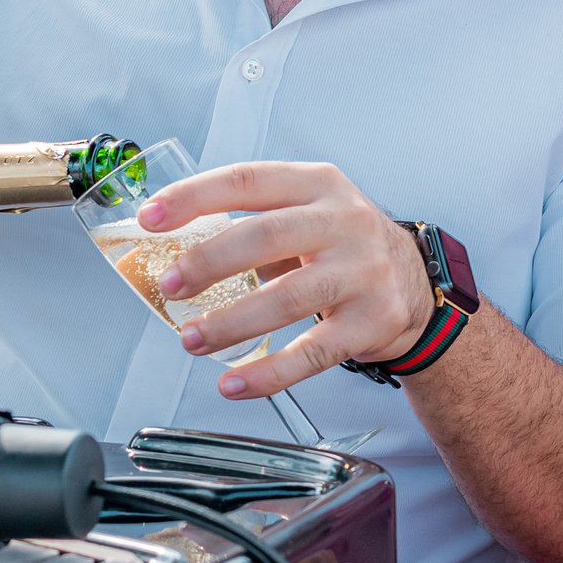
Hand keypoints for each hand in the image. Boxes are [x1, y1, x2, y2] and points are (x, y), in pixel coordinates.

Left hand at [140, 161, 435, 398]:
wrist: (412, 284)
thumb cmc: (341, 246)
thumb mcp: (308, 212)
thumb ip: (250, 222)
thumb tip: (168, 248)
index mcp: (317, 184)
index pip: (247, 180)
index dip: (193, 198)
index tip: (150, 218)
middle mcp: (344, 221)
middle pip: (264, 237)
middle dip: (207, 263)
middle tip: (170, 286)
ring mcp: (363, 272)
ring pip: (286, 298)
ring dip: (229, 323)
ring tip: (191, 338)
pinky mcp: (372, 321)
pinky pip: (312, 353)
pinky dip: (268, 373)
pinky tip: (235, 382)